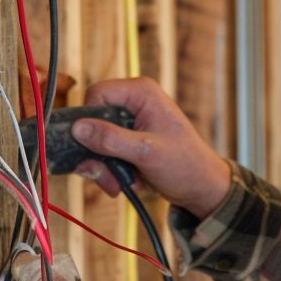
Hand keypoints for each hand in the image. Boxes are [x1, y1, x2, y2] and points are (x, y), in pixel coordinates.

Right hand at [70, 76, 231, 218]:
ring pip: (94, 140)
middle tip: (104, 175)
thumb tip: (79, 128)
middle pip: (92, 120)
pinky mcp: (127, 141)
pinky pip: (103, 152)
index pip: (97, 94)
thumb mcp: (146, 152)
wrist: (201, 187)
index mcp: (141, 93)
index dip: (88, 119)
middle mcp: (133, 103)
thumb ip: (111, 139)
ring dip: (102, 166)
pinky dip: (108, 170)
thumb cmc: (186, 164)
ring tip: (118, 183)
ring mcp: (130, 123)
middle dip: (95, 152)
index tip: (90, 146)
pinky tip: (124, 181)